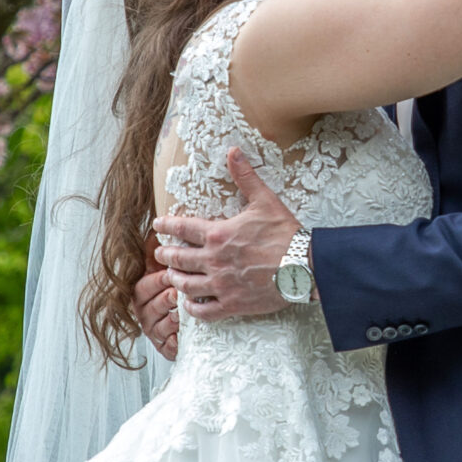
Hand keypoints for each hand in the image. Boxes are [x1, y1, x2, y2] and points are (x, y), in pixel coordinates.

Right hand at [134, 239, 180, 360]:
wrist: (200, 315)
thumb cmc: (184, 286)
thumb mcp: (171, 267)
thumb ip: (161, 252)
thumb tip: (157, 230)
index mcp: (144, 291)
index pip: (142, 285)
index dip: (155, 279)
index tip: (169, 272)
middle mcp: (145, 311)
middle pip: (147, 305)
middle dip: (162, 297)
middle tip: (176, 291)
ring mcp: (155, 330)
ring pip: (157, 325)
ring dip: (168, 317)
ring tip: (179, 311)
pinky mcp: (166, 347)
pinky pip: (167, 345)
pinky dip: (174, 339)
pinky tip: (182, 332)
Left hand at [150, 149, 303, 323]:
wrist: (304, 266)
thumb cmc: (285, 233)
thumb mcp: (265, 200)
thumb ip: (245, 176)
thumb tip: (233, 151)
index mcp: (217, 234)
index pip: (181, 228)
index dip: (166, 225)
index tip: (158, 225)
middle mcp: (213, 260)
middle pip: (177, 258)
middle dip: (165, 254)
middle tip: (160, 253)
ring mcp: (221, 284)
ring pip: (185, 285)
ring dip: (175, 279)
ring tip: (173, 276)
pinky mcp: (231, 304)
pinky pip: (203, 311)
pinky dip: (192, 308)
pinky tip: (190, 304)